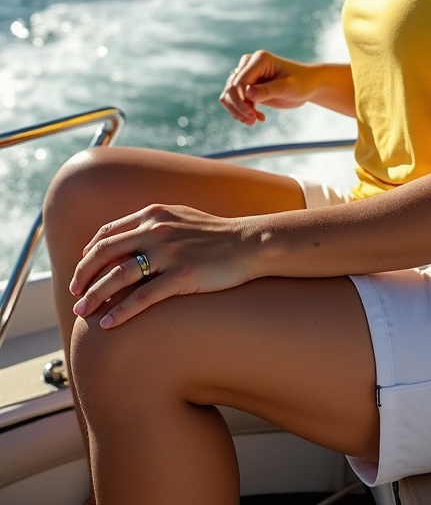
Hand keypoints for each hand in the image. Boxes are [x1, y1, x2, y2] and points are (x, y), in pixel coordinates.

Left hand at [70, 203, 260, 328]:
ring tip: (83, 312)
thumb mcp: (180, 218)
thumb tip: (128, 238)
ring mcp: (169, 252)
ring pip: (118, 276)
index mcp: (153, 215)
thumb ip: (154, 224)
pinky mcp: (182, 275)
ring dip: (95, 295)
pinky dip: (121, 311)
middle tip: (74, 293)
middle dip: (83, 276)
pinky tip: (109, 323)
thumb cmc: (215, 235)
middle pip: (105, 254)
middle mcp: (156, 230)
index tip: (81, 271)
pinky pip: (143, 296)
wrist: (249, 243)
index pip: (108, 233)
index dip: (89, 254)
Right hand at [219, 50, 310, 125]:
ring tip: (253, 122)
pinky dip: (241, 111)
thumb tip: (247, 93)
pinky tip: (256, 118)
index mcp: (259, 60)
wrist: (308, 85)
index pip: (240, 81)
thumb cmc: (301, 82)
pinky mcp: (248, 86)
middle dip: (239, 107)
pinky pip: (234, 100)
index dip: (241, 100)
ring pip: (229, 94)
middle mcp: (249, 65)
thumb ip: (267, 90)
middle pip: (231, 88)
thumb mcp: (287, 87)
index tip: (251, 115)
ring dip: (237, 111)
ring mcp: (247, 75)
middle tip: (252, 121)